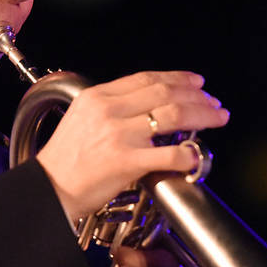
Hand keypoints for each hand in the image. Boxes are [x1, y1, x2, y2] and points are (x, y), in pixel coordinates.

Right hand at [36, 70, 228, 219]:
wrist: (49, 188)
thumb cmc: (64, 160)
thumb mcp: (81, 119)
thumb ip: (110, 108)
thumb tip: (147, 106)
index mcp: (97, 97)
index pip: (146, 79)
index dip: (177, 78)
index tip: (195, 82)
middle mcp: (109, 111)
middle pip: (165, 93)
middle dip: (196, 95)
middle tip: (213, 102)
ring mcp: (119, 135)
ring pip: (173, 115)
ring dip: (202, 115)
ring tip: (216, 118)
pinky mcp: (127, 161)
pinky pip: (169, 154)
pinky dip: (189, 154)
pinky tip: (196, 155)